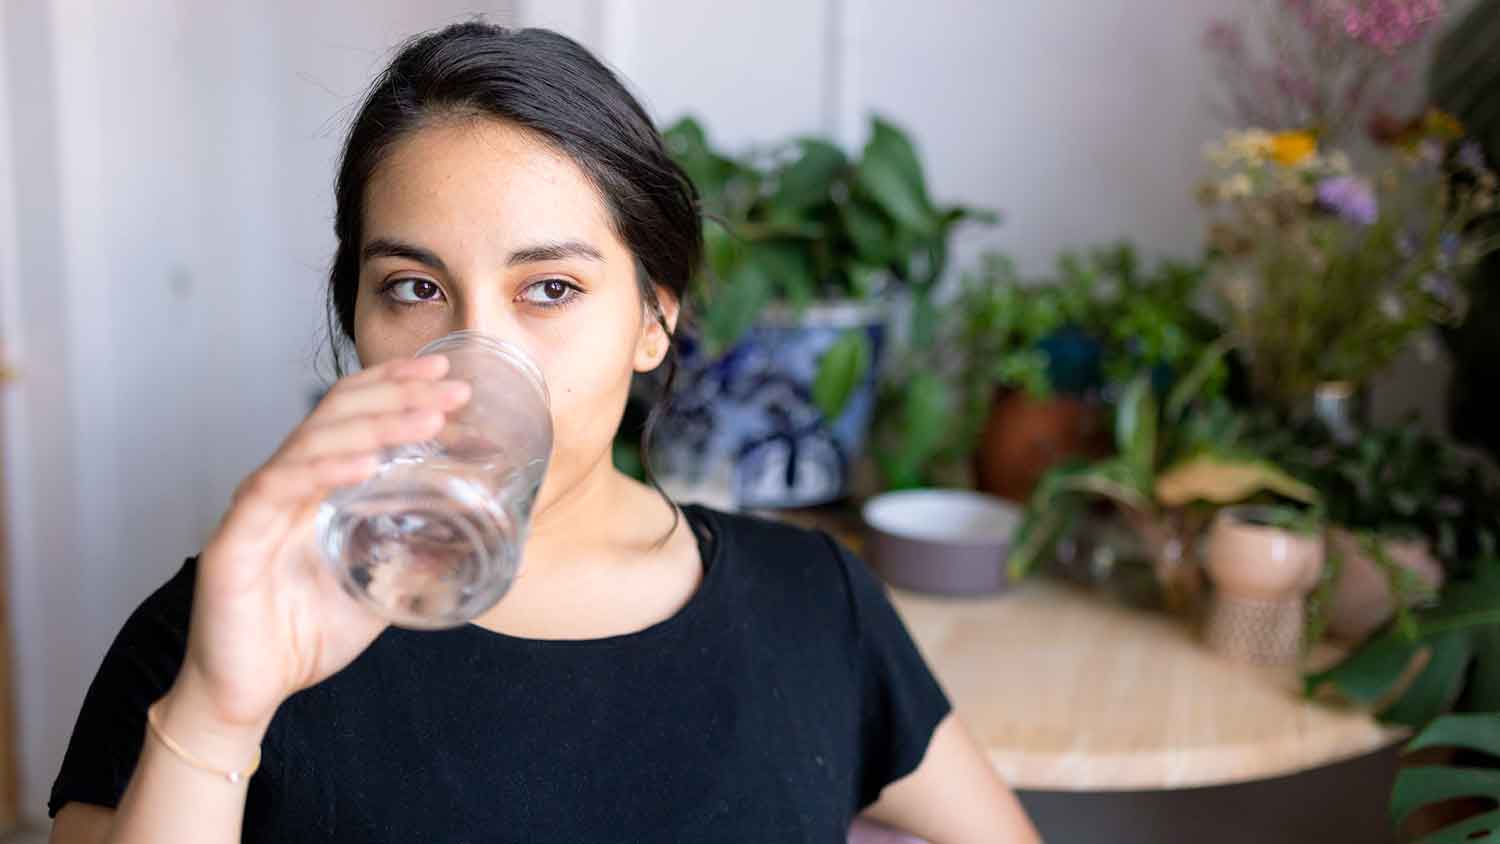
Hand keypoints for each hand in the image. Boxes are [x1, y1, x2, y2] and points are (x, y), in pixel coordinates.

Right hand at [167, 354, 471, 736]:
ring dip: (374, 426)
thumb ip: (422, 556)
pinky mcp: (234, 541)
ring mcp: (257, 508)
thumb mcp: (384, 585)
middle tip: (452, 388)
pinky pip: (277, 490)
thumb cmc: (306, 633)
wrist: (249, 692)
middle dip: (399, 394)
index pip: (353, 413)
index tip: (448, 374)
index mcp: (315, 485)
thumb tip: (488, 542)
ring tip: (426, 420)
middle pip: (338, 414)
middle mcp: (285, 483)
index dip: (396, 386)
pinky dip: (324, 471)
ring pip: (314, 443)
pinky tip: (367, 464)